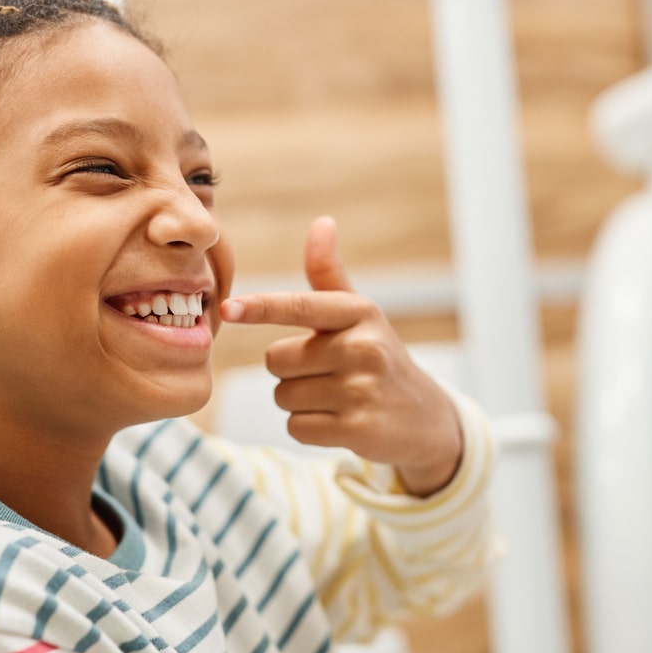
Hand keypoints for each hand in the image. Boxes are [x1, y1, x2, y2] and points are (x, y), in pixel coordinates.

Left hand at [220, 216, 461, 496]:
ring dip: (299, 400)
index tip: (228, 309)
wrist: (423, 416)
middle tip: (328, 373)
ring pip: (283, 395)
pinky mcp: (358, 429)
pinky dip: (309, 427)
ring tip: (336, 397)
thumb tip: (322, 223)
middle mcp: (363, 348)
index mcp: (359, 312)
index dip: (261, 307)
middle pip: (277, 359)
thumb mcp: (358, 314)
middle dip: (290, 369)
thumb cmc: (376, 355)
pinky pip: (296, 426)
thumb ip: (329, 273)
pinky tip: (339, 420)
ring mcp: (362, 390)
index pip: (300, 307)